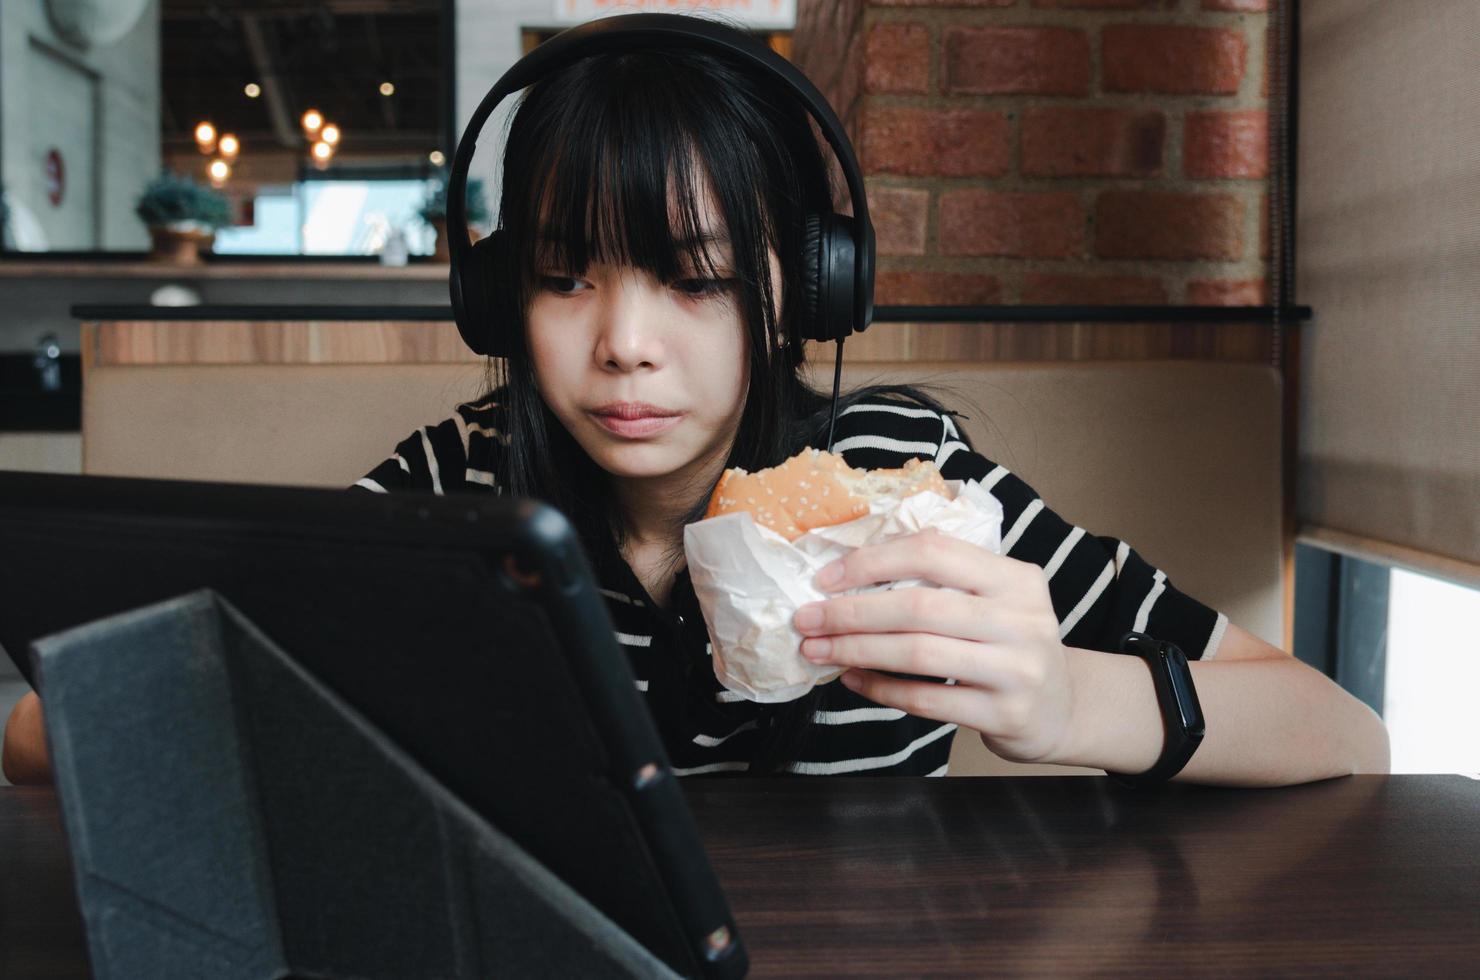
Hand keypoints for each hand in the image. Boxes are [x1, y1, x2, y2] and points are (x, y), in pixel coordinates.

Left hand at [792, 528, 1075, 764]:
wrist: (1063, 708)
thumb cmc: (1010, 643)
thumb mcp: (997, 597)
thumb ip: (947, 573)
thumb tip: (858, 560)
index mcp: (1016, 578)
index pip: (934, 552)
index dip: (873, 562)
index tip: (826, 578)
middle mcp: (1022, 620)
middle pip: (919, 607)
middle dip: (851, 612)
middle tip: (806, 618)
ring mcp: (1016, 670)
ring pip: (918, 654)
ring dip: (856, 650)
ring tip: (818, 650)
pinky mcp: (1005, 715)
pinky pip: (927, 700)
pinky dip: (881, 689)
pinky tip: (852, 680)